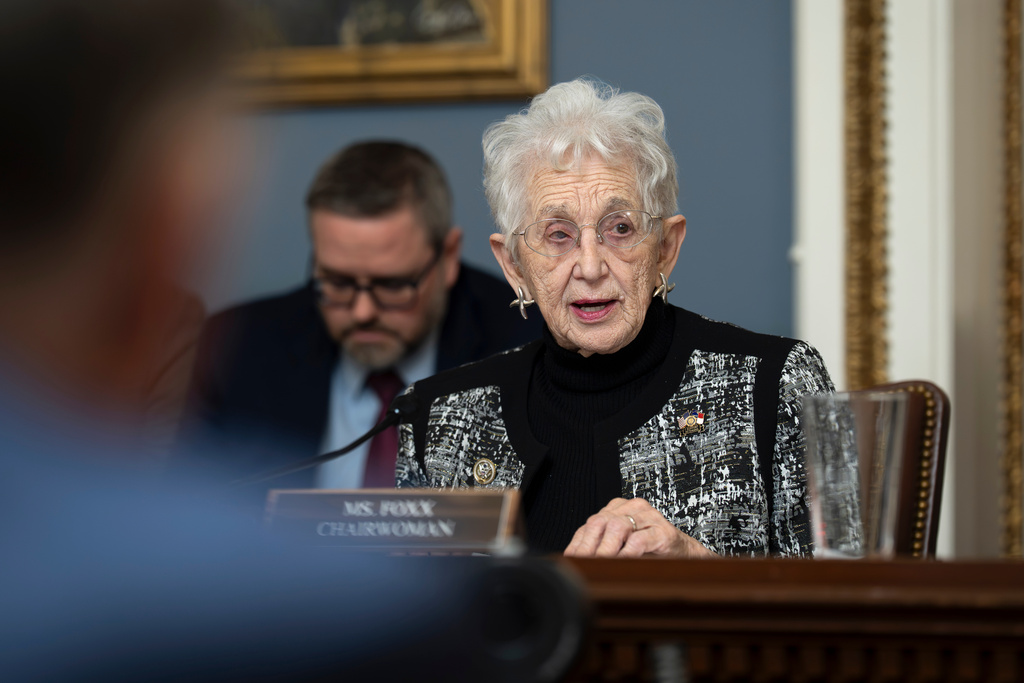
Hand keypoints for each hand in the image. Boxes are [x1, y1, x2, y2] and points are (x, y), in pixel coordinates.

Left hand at [563, 497, 716, 558]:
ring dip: (606, 549)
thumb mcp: (621, 546)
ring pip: (618, 526)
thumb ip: (601, 547)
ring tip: (600, 564)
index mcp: (617, 509)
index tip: (571, 560)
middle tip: (583, 564)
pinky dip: (627, 552)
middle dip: (589, 546)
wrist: (684, 553)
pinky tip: (621, 562)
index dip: (579, 543)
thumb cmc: (650, 551)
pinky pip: (640, 539)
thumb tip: (575, 563)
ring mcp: (648, 517)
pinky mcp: (662, 531)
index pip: (591, 524)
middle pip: (601, 522)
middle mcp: (632, 508)